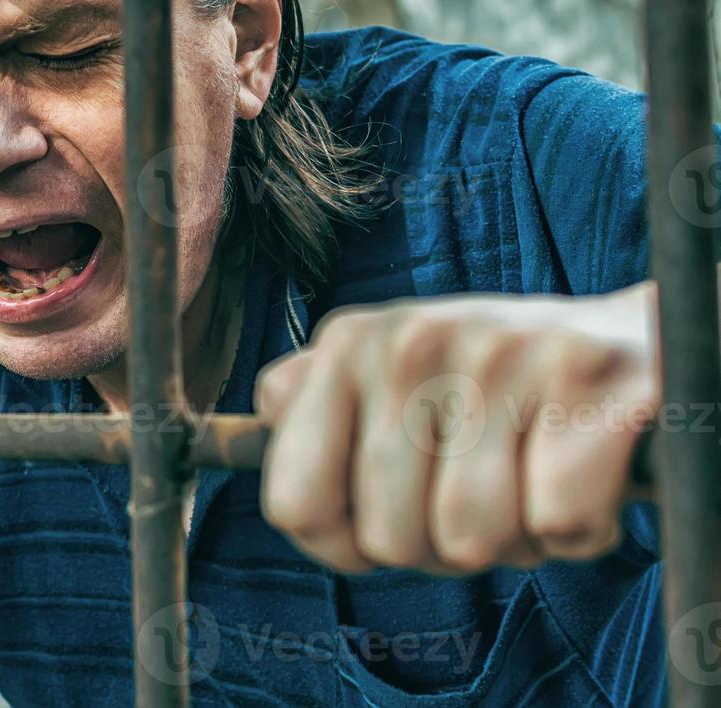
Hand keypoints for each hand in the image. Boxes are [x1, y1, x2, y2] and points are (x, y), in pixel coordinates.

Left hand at [254, 287, 657, 574]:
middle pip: (388, 539)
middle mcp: (411, 340)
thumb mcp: (386, 380)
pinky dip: (579, 530)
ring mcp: (500, 354)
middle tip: (480, 491)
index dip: (343, 544)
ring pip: (469, 540)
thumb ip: (310, 407)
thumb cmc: (490, 390)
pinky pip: (556, 526)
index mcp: (348, 345)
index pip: (295, 504)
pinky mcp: (588, 381)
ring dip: (512, 540)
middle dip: (439, 546)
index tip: (383, 523)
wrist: (633, 345)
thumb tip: (254, 426)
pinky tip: (582, 476)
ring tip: (528, 479)